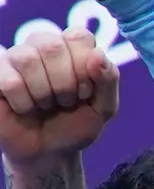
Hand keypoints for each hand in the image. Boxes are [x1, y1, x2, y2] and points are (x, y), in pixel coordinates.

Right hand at [0, 27, 116, 165]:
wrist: (48, 152)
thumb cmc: (75, 125)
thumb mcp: (103, 108)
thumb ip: (109, 79)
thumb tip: (97, 53)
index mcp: (71, 47)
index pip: (79, 36)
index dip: (84, 66)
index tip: (85, 92)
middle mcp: (41, 45)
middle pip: (52, 45)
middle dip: (64, 83)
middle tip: (65, 101)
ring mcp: (15, 57)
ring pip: (27, 59)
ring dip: (43, 92)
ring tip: (45, 105)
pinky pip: (9, 80)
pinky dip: (24, 102)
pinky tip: (25, 108)